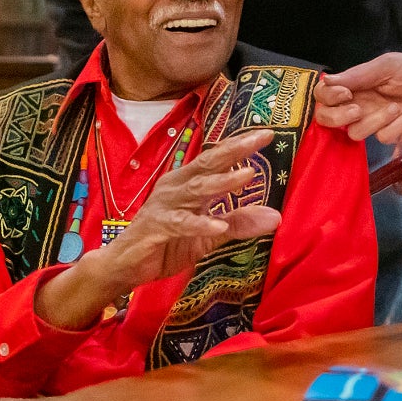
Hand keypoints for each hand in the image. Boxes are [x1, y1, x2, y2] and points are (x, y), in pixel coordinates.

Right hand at [35, 128, 280, 330]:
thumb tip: (276, 216)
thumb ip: (239, 224)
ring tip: (247, 176)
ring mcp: (164, 205)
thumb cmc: (166, 244)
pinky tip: (218, 226)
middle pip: (207, 163)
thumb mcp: (209, 236)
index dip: (240, 146)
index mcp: (187, 183)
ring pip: (196, 189)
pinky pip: (181, 223)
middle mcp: (175, 186)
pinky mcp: (156, 227)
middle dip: (234, 150)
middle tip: (260, 138)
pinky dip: (200, 224)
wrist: (125, 266)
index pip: (216, 159)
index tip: (267, 135)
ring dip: (222, 182)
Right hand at [315, 53, 401, 145]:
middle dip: (339, 117)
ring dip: (376, 121)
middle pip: (328, 120)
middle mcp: (358, 104)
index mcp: (354, 85)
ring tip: (397, 107)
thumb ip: (358, 75)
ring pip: (355, 133)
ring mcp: (373, 121)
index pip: (323, 95)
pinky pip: (383, 138)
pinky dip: (398, 126)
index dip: (327, 98)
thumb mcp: (388, 66)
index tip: (345, 93)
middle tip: (358, 109)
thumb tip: (327, 81)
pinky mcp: (392, 135)